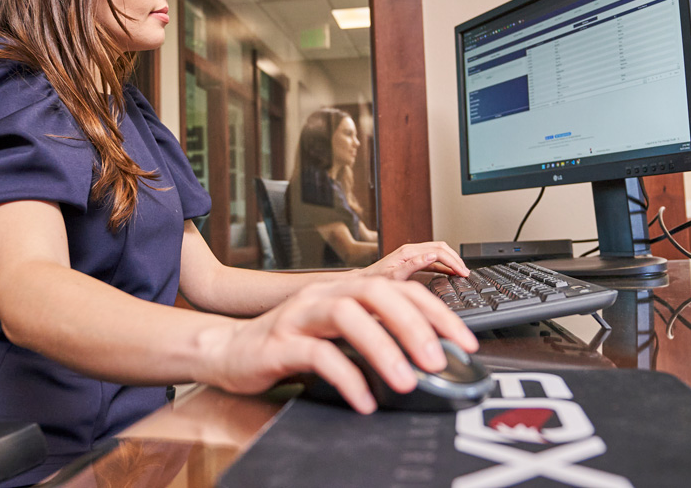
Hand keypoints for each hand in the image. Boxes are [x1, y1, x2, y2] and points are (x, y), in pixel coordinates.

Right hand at [193, 277, 477, 413]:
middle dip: (414, 325)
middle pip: (378, 293)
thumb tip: (424, 361)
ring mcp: (300, 316)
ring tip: (404, 381)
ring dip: (382, 348)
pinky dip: (346, 377)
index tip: (464, 341)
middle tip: (437, 360)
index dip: (436, 312)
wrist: (227, 350)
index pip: (400, 289)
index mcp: (344, 292)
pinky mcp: (279, 343)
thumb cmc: (286, 345)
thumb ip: (372, 340)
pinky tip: (363, 400)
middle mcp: (324, 296)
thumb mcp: (336, 338)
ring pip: (348, 316)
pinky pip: (318, 355)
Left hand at [357, 241, 469, 280]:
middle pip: (441, 247)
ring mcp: (412, 254)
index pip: (438, 251)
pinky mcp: (411, 260)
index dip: (453, 261)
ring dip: (452, 260)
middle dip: (456, 259)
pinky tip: (450, 273)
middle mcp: (411, 250)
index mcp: (408, 252)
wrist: (363, 283)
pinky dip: (444, 265)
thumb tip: (431, 256)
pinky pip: (433, 259)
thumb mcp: (394, 276)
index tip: (463, 273)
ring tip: (462, 272)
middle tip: (466, 272)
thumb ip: (413, 265)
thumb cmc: (375, 282)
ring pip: (438, 251)